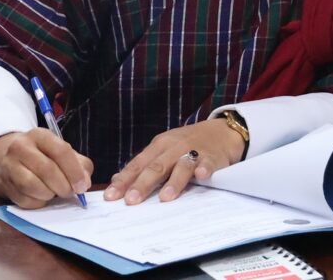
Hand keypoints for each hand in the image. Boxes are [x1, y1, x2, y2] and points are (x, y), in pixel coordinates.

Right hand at [0, 129, 93, 209]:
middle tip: (69, 192)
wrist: (3, 156)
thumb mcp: (59, 150)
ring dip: (49, 194)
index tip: (82, 186)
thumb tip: (84, 183)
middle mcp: (21, 147)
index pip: (61, 151)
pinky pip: (24, 200)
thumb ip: (78, 164)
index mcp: (39, 135)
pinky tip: (40, 197)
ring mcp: (9, 165)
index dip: (75, 171)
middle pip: (47, 170)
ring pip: (33, 186)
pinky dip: (37, 202)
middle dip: (63, 186)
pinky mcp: (3, 184)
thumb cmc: (39, 155)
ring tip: (53, 192)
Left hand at [104, 118, 245, 204]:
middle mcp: (173, 147)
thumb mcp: (162, 150)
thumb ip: (143, 165)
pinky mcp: (212, 158)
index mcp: (158, 146)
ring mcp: (193, 151)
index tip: (112, 196)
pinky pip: (207, 164)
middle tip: (131, 201)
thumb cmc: (186, 144)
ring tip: (164, 198)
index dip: (125, 180)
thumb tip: (117, 180)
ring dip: (173, 181)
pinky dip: (204, 169)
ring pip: (181, 166)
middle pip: (156, 167)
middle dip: (142, 184)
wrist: (220, 132)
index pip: (138, 164)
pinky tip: (201, 176)